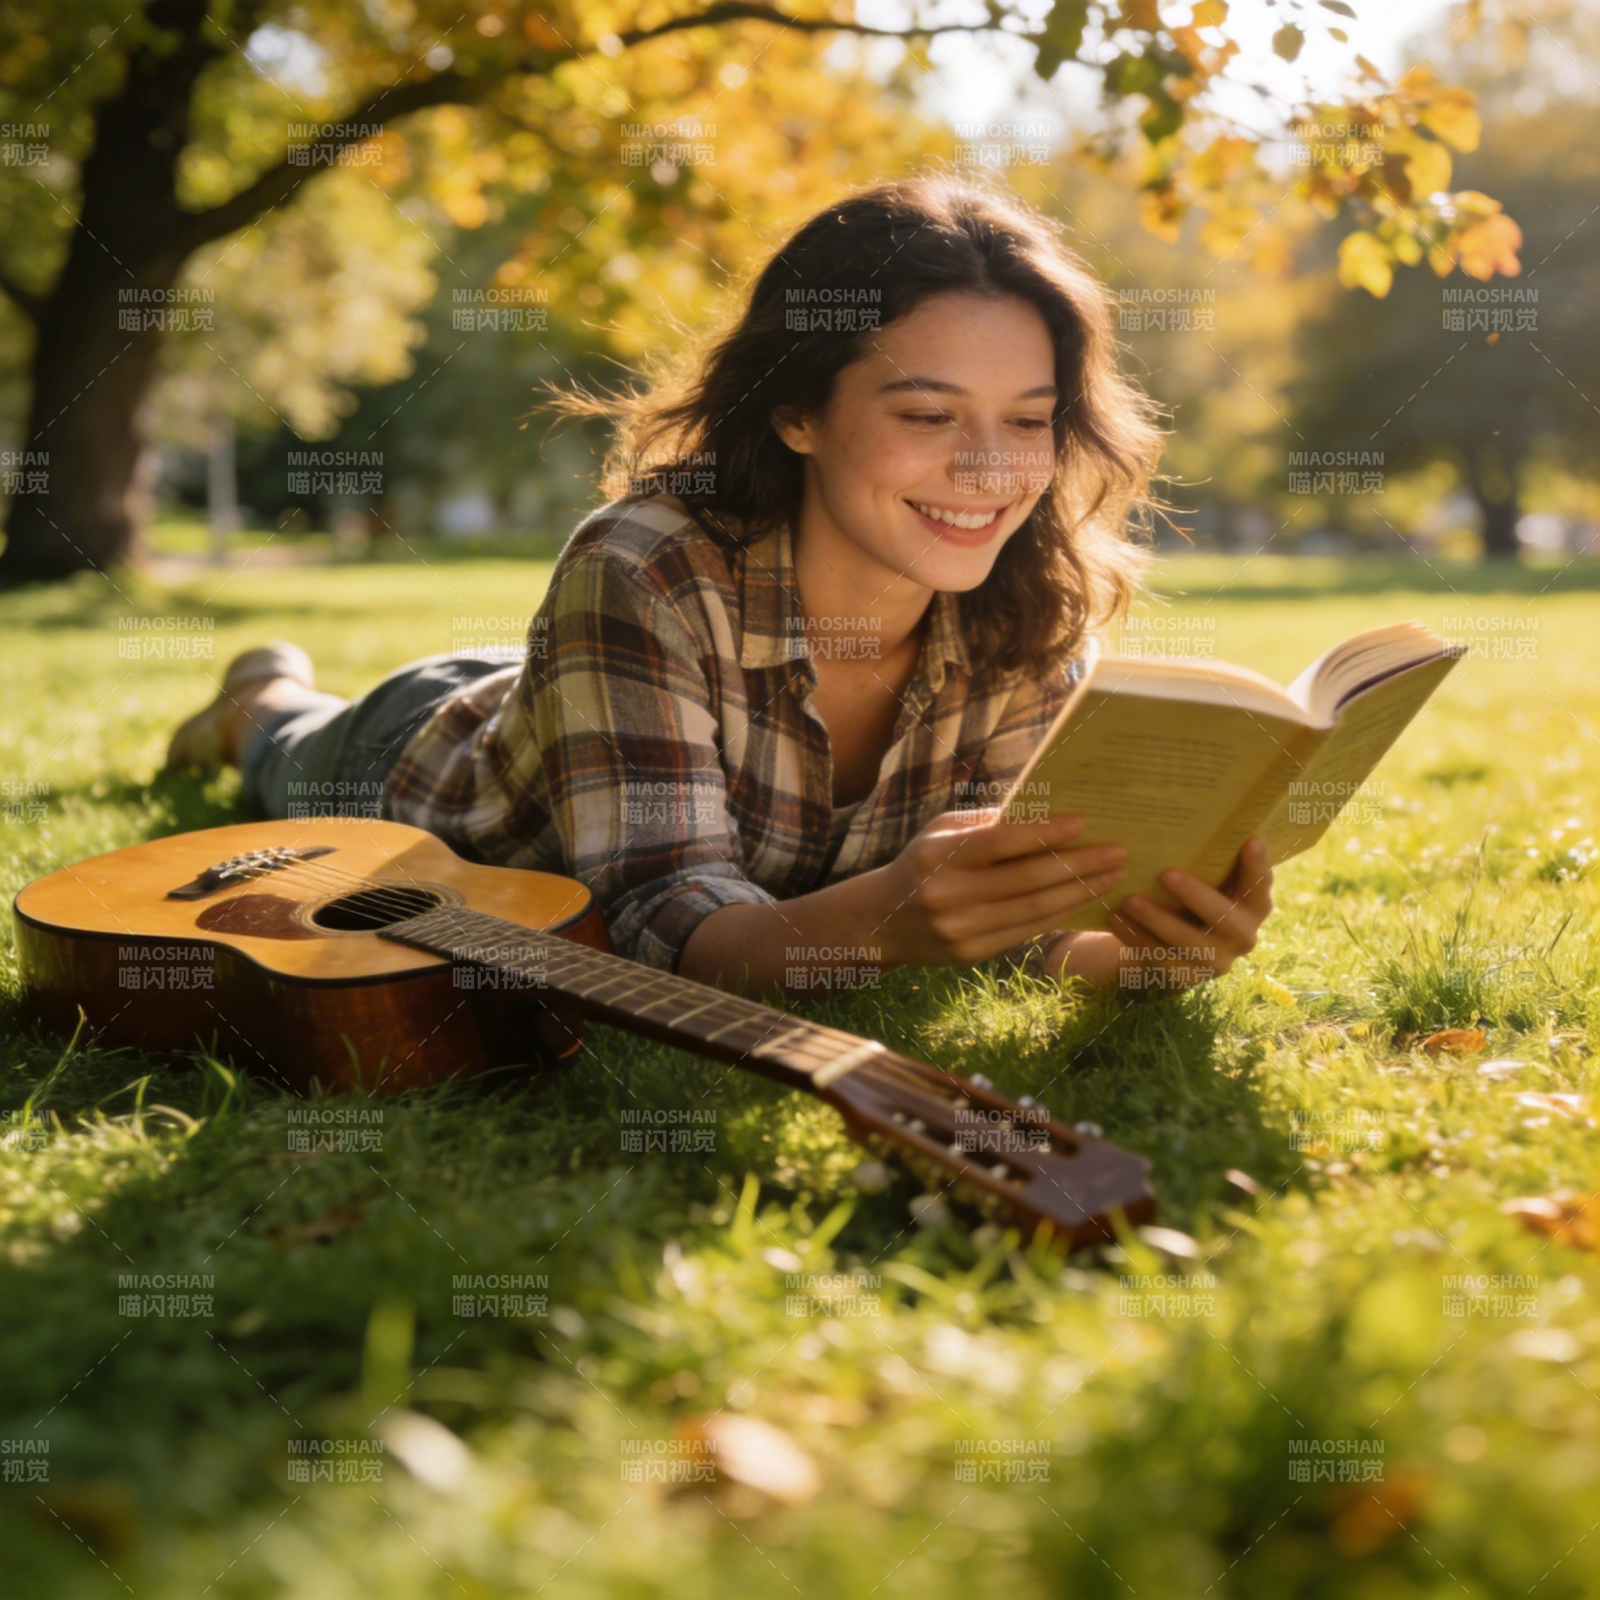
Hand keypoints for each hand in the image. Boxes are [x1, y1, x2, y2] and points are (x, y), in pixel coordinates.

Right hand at [863, 807, 1127, 967]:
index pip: (999, 843)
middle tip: (1117, 852)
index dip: (1043, 833)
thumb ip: (986, 823)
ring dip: (1079, 892)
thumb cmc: (922, 863)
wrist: (883, 920)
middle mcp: (949, 895)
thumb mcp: (941, 831)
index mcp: (939, 856)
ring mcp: (961, 930)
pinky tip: (1085, 899)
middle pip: (1026, 880)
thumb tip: (1044, 812)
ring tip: (1112, 876)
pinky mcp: (972, 955)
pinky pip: (1026, 931)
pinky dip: (1060, 914)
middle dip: (1077, 866)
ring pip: (1033, 911)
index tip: (1082, 822)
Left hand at [1047, 835, 1274, 994]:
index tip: (1250, 840)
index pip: (1261, 885)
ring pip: (1188, 943)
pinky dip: (1136, 940)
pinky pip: (1161, 962)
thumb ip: (1209, 856)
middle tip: (1165, 874)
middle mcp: (1243, 936)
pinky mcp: (1187, 979)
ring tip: (1128, 900)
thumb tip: (1196, 809)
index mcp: (1253, 905)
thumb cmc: (1190, 895)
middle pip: (1223, 918)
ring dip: (1157, 921)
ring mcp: (1217, 961)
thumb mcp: (1205, 876)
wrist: (1170, 943)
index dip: (1258, 866)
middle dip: (1194, 896)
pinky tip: (1115, 920)